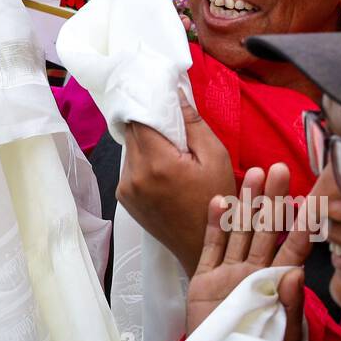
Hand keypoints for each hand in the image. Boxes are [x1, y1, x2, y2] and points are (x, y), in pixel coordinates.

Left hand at [118, 97, 234, 276]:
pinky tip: (163, 169)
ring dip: (146, 143)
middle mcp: (133, 175)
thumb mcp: (216, 158)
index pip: (139, 118)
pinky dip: (143, 161)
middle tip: (171, 124)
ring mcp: (125, 189)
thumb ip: (194, 123)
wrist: (203, 247)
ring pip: (130, 149)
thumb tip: (175, 94)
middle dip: (149, 123)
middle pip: (132, 132)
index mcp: (156, 163)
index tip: (160, 97)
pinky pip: (130, 167)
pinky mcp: (124, 198)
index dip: (148, 104)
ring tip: (171, 150)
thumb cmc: (217, 202)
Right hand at [184, 163, 312, 337]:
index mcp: (279, 286)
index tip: (312, 197)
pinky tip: (219, 201)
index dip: (302, 223)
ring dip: (246, 203)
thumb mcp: (283, 337)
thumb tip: (296, 274)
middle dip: (274, 200)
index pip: (294, 248)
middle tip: (280, 169)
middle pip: (267, 231)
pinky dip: (214, 225)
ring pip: (240, 232)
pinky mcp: (204, 282)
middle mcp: (255, 275)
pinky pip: (210, 248)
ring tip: (252, 174)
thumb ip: (291, 307)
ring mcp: (229, 276)